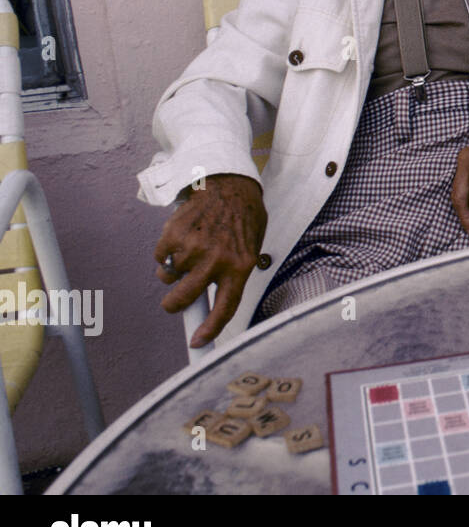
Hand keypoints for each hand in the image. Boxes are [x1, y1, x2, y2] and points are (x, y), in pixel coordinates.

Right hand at [153, 173, 266, 346]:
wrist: (229, 184)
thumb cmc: (242, 218)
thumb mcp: (249, 248)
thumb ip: (233, 273)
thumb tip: (211, 300)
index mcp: (240, 266)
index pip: (225, 308)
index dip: (210, 329)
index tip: (198, 342)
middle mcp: (217, 260)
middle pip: (184, 298)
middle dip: (173, 304)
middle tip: (173, 301)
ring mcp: (193, 248)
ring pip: (168, 276)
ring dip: (172, 270)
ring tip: (188, 250)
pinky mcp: (174, 235)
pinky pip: (160, 257)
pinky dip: (165, 252)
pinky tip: (180, 237)